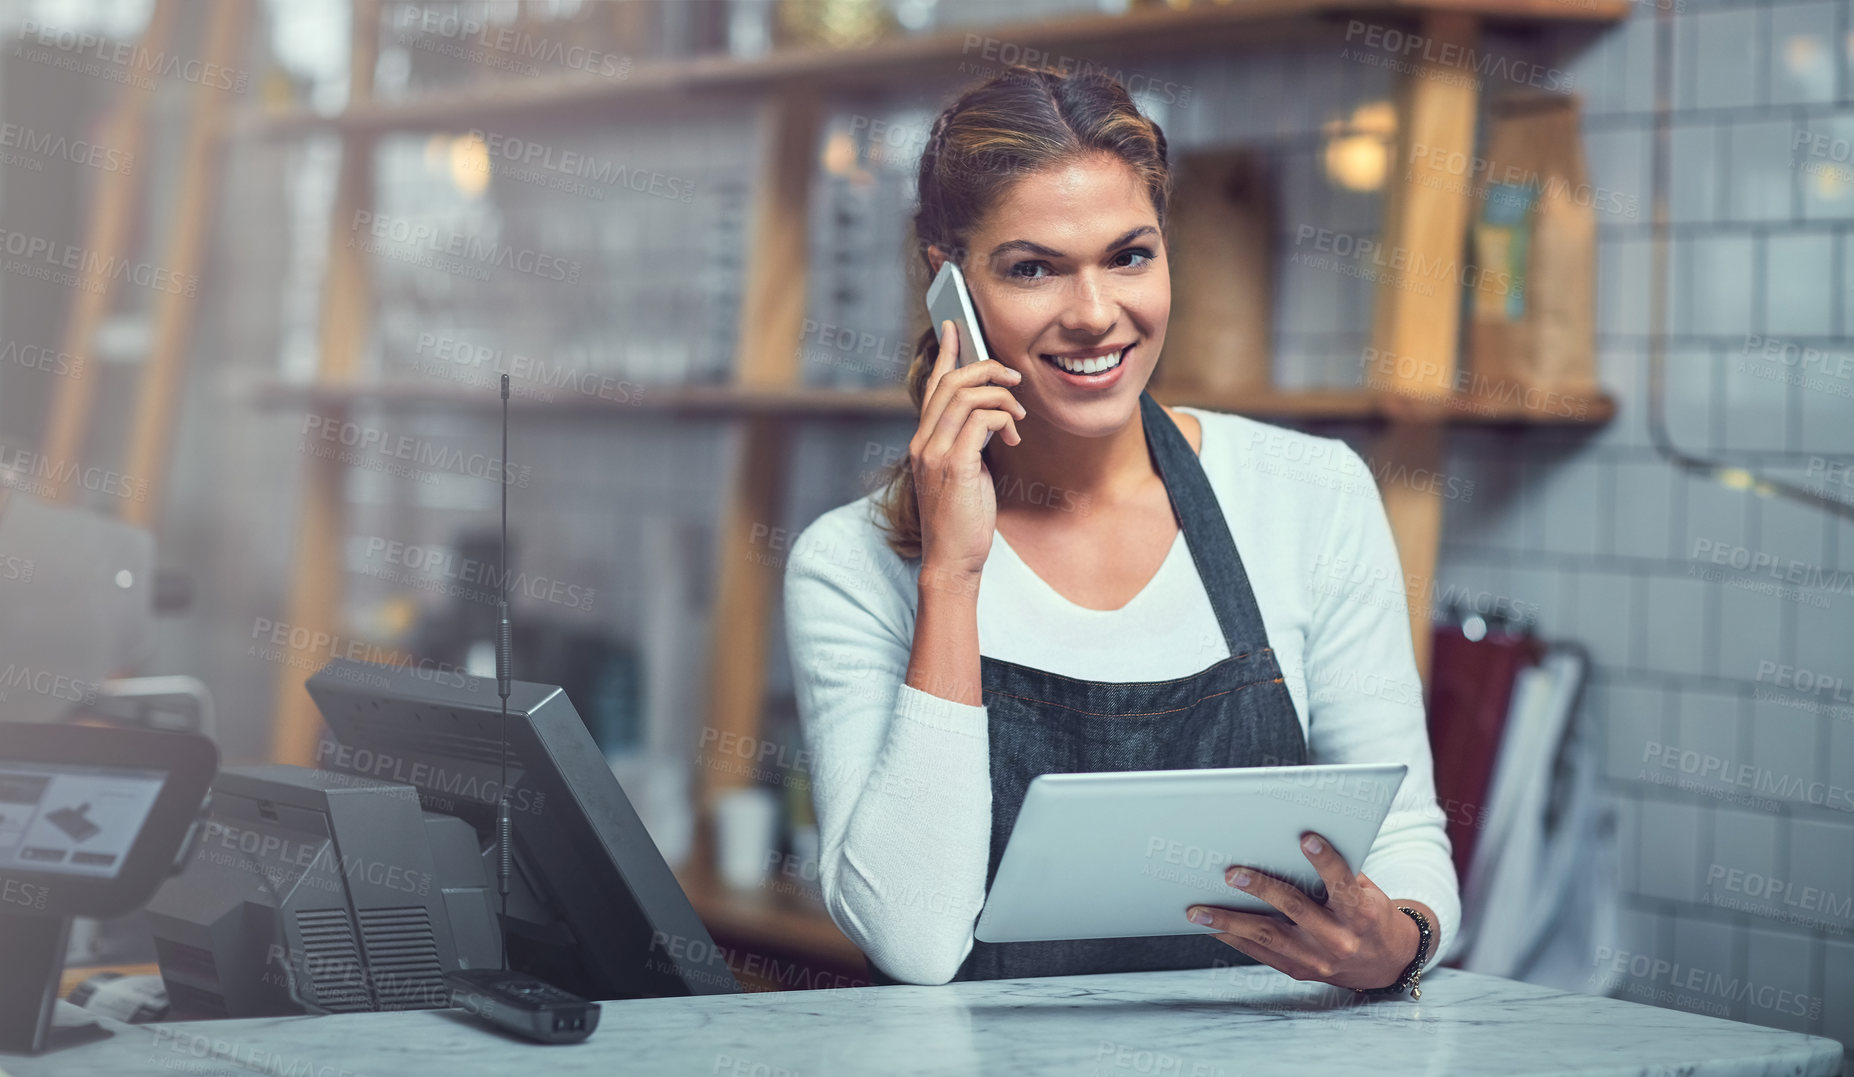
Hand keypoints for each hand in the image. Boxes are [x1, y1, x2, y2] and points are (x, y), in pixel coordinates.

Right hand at [912, 318, 1024, 579]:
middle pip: (951, 382)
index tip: (955, 326)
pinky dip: (1003, 418)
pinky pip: (980, 419)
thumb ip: (969, 443)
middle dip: (986, 369)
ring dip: (1000, 395)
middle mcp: (923, 442)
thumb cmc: (962, 520)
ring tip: (1019, 414)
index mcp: (924, 441)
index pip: (932, 386)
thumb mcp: (965, 472)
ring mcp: (935, 453)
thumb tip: (991, 418)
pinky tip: (1014, 432)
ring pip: (965, 394)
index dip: (945, 353)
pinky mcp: (954, 464)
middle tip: (1014, 378)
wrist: (953, 559)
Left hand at [1184, 832, 1425, 991]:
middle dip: (1260, 889)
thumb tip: (1290, 843)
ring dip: (1229, 922)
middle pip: (1294, 909)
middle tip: (1230, 873)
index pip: (1342, 883)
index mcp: (1361, 913)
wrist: (1386, 963)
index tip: (1306, 838)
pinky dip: (1234, 938)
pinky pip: (1261, 953)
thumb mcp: (1366, 890)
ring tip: (1197, 911)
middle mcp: (1339, 939)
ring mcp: (1317, 960)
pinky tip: (1211, 926)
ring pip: (1267, 937)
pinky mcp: (1300, 971)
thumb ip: (1336, 873)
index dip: (1326, 861)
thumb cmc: (1370, 913)